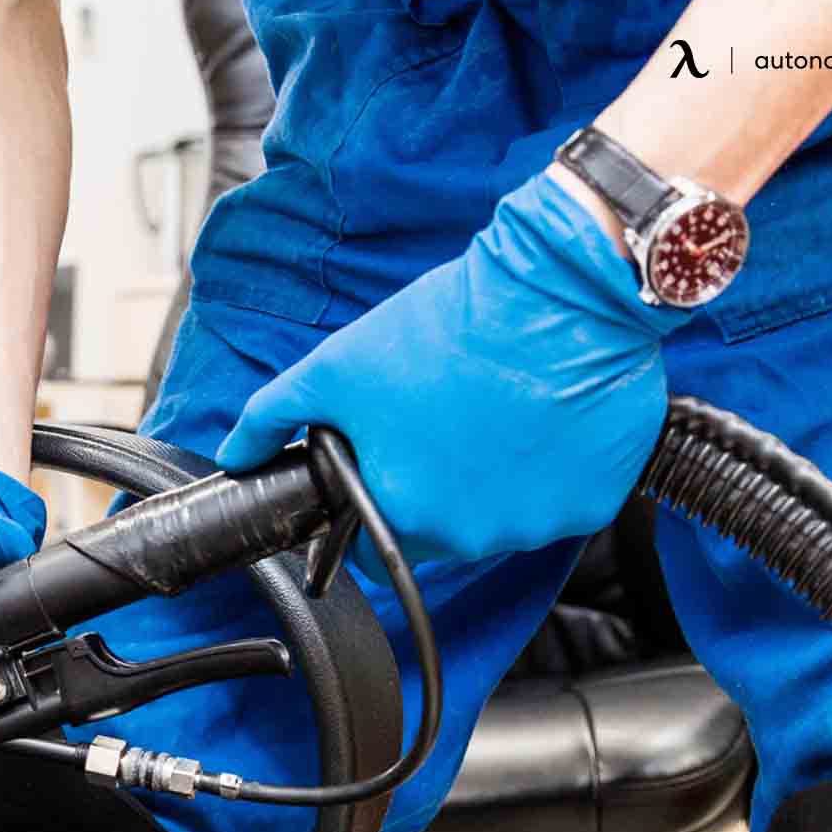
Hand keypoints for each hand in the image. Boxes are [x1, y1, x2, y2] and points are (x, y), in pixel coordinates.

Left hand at [215, 172, 690, 574]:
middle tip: (444, 415)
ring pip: (502, 515)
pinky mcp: (594, 502)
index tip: (391, 457)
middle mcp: (474, 536)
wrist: (560, 291)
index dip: (374, 494)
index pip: (371, 540)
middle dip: (434, 481)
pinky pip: (562, 499)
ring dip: (493, 476)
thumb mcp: (335, 367)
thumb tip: (236, 451)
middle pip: (440, 527)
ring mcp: (540, 524)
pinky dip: (549, 467)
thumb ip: (274, 417)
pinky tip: (540, 415)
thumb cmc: (448, 327)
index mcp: (406, 512)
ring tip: (494, 406)